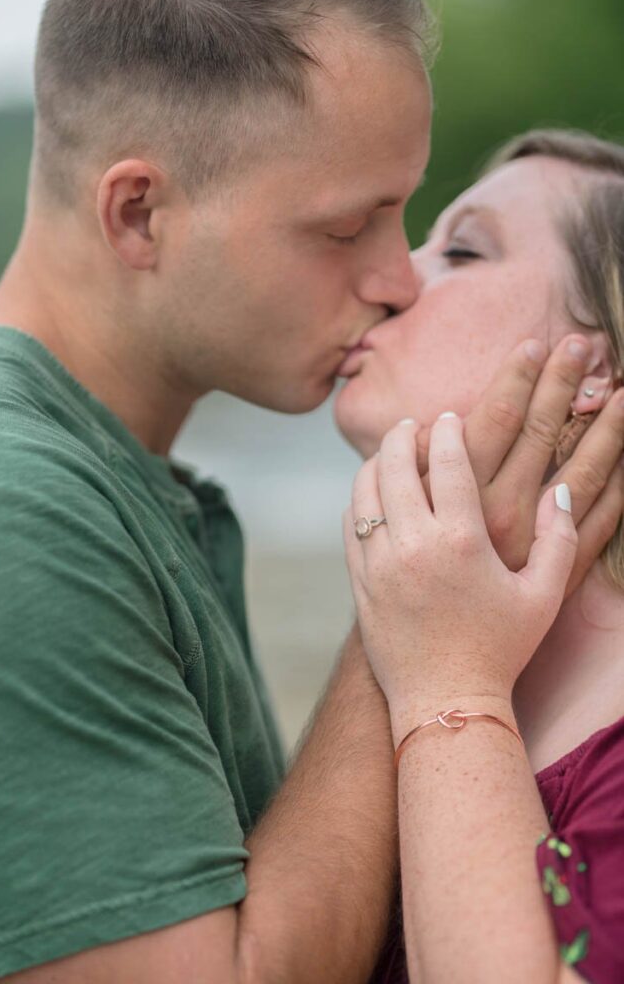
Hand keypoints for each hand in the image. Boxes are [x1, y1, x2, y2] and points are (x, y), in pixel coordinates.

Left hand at [345, 414, 577, 714]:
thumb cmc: (500, 649)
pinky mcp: (359, 583)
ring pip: (363, 492)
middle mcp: (413, 545)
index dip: (447, 431)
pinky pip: (350, 525)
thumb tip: (561, 489)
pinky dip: (359, 501)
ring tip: (389, 455)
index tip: (450, 417)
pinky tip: (374, 497)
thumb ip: (558, 538)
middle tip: (411, 425)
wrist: (445, 702)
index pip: (447, 462)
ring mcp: (379, 564)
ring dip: (374, 464)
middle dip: (401, 435)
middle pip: (393, 465)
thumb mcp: (543, 596)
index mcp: (461, 541)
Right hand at [417, 335, 623, 592]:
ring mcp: (534, 542)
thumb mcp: (401, 522)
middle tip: (580, 342)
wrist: (432, 660)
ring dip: (605, 428)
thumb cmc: (407, 585)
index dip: (516, 378)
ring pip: (582, 472)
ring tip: (623, 389)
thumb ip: (419, 475)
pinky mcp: (557, 571)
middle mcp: (500, 511)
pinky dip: (617, 485)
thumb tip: (441, 427)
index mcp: (460, 495)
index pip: (496, 419)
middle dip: (560, 384)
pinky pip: (599, 524)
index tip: (533, 342)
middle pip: (539, 433)